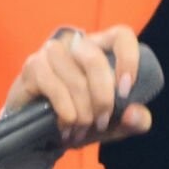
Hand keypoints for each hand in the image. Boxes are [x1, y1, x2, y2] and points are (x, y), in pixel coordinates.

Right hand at [1, 24, 151, 145]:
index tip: (126, 91)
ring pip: (75, 79)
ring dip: (82, 113)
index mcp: (101, 49)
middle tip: (101, 123)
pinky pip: (55, 88)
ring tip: (79, 129)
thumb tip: (135, 114)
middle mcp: (76, 44)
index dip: (128, 59)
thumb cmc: (81, 121)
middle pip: (95, 59)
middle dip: (102, 99)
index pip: (121, 35)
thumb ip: (133, 121)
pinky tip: (64, 125)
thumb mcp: (114, 126)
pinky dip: (65, 112)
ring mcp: (52, 52)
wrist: (43, 133)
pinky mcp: (33, 66)